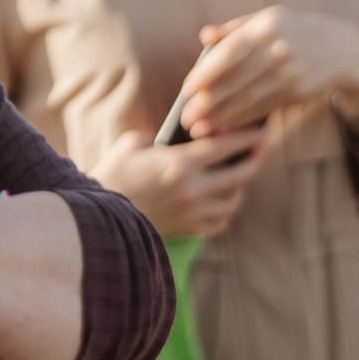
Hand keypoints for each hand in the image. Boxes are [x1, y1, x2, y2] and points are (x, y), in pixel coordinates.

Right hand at [96, 122, 267, 241]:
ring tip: (235, 175)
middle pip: (240, 173)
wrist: (97, 216)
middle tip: (259, 150)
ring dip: (238, 186)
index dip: (247, 136)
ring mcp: (193, 213)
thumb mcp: (132, 144)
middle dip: (254, 159)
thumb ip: (162, 137)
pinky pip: (220, 220)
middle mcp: (193, 189)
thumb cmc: (113, 175)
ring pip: (234, 199)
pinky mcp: (189, 230)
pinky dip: (224, 209)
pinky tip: (220, 199)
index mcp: (179, 164)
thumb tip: (185, 136)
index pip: (225, 146)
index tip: (261, 130)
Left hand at [179, 6, 358, 132]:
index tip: (187, 89)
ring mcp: (291, 73)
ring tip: (201, 127)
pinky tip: (226, 126)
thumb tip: (205, 36)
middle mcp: (280, 50)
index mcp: (268, 26)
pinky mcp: (298, 92)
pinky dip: (243, 119)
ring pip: (249, 99)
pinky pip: (265, 108)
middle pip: (237, 80)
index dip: (207, 73)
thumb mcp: (272, 18)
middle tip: (188, 117)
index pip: (230, 52)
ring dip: (223, 116)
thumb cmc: (300, 32)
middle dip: (209, 102)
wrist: (346, 51)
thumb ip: (237, 28)